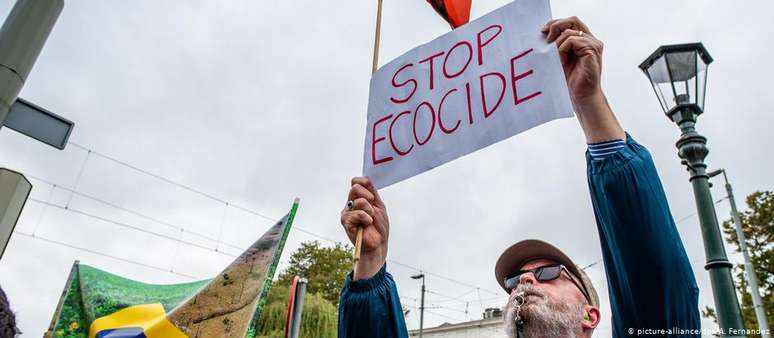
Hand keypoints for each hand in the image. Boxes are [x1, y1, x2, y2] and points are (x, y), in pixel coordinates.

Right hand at [341, 177, 389, 279]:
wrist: (378, 244)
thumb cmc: (379, 227)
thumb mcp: (379, 206)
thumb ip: (373, 193)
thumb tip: (367, 179)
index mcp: (359, 198)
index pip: (356, 182)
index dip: (364, 182)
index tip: (372, 194)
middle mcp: (351, 204)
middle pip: (355, 187)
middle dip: (368, 196)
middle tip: (373, 208)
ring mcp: (347, 212)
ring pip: (358, 201)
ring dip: (369, 211)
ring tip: (370, 220)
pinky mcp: (345, 222)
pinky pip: (356, 213)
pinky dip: (365, 218)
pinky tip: (366, 224)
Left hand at [543, 16, 624, 142]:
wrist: (580, 97)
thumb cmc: (570, 81)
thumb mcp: (560, 59)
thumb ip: (556, 45)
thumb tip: (543, 33)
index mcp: (584, 40)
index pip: (571, 22)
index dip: (556, 23)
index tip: (542, 32)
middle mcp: (591, 40)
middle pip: (573, 20)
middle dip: (556, 26)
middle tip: (545, 37)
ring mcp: (593, 44)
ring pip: (570, 31)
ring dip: (557, 43)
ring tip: (556, 58)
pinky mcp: (592, 50)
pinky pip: (572, 40)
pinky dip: (562, 48)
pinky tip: (561, 60)